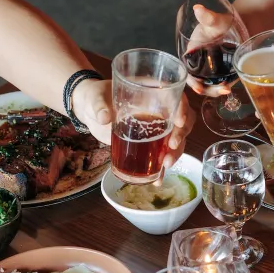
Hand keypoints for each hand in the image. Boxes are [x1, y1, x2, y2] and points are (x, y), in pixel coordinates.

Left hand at [70, 83, 194, 169]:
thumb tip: (104, 117)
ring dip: (175, 154)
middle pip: (181, 123)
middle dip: (181, 136)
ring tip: (165, 165)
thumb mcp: (96, 98)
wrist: (90, 112)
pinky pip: (159, 156)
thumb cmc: (96, 97)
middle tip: (172, 147)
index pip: (177, 98)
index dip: (183, 109)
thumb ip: (99, 105)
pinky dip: (160, 169)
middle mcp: (159, 110)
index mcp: (152, 93)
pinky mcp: (148, 144)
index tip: (179, 122)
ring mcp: (155, 128)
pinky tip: (158, 179)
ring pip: (175, 141)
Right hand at [183, 4, 235, 97]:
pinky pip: (220, 83)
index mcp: (192, 54)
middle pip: (201, 83)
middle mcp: (200, 65)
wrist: (233, 25)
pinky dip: (224, 87)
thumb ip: (207, 17)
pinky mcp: (223, 73)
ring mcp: (212, 70)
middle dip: (209, 90)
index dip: (192, 82)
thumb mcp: (213, 20)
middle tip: (223, 90)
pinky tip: (231, 86)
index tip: (199, 88)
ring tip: (227, 89)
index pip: (189, 72)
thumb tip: (198, 8)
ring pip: (211, 86)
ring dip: (218, 90)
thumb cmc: (219, 22)